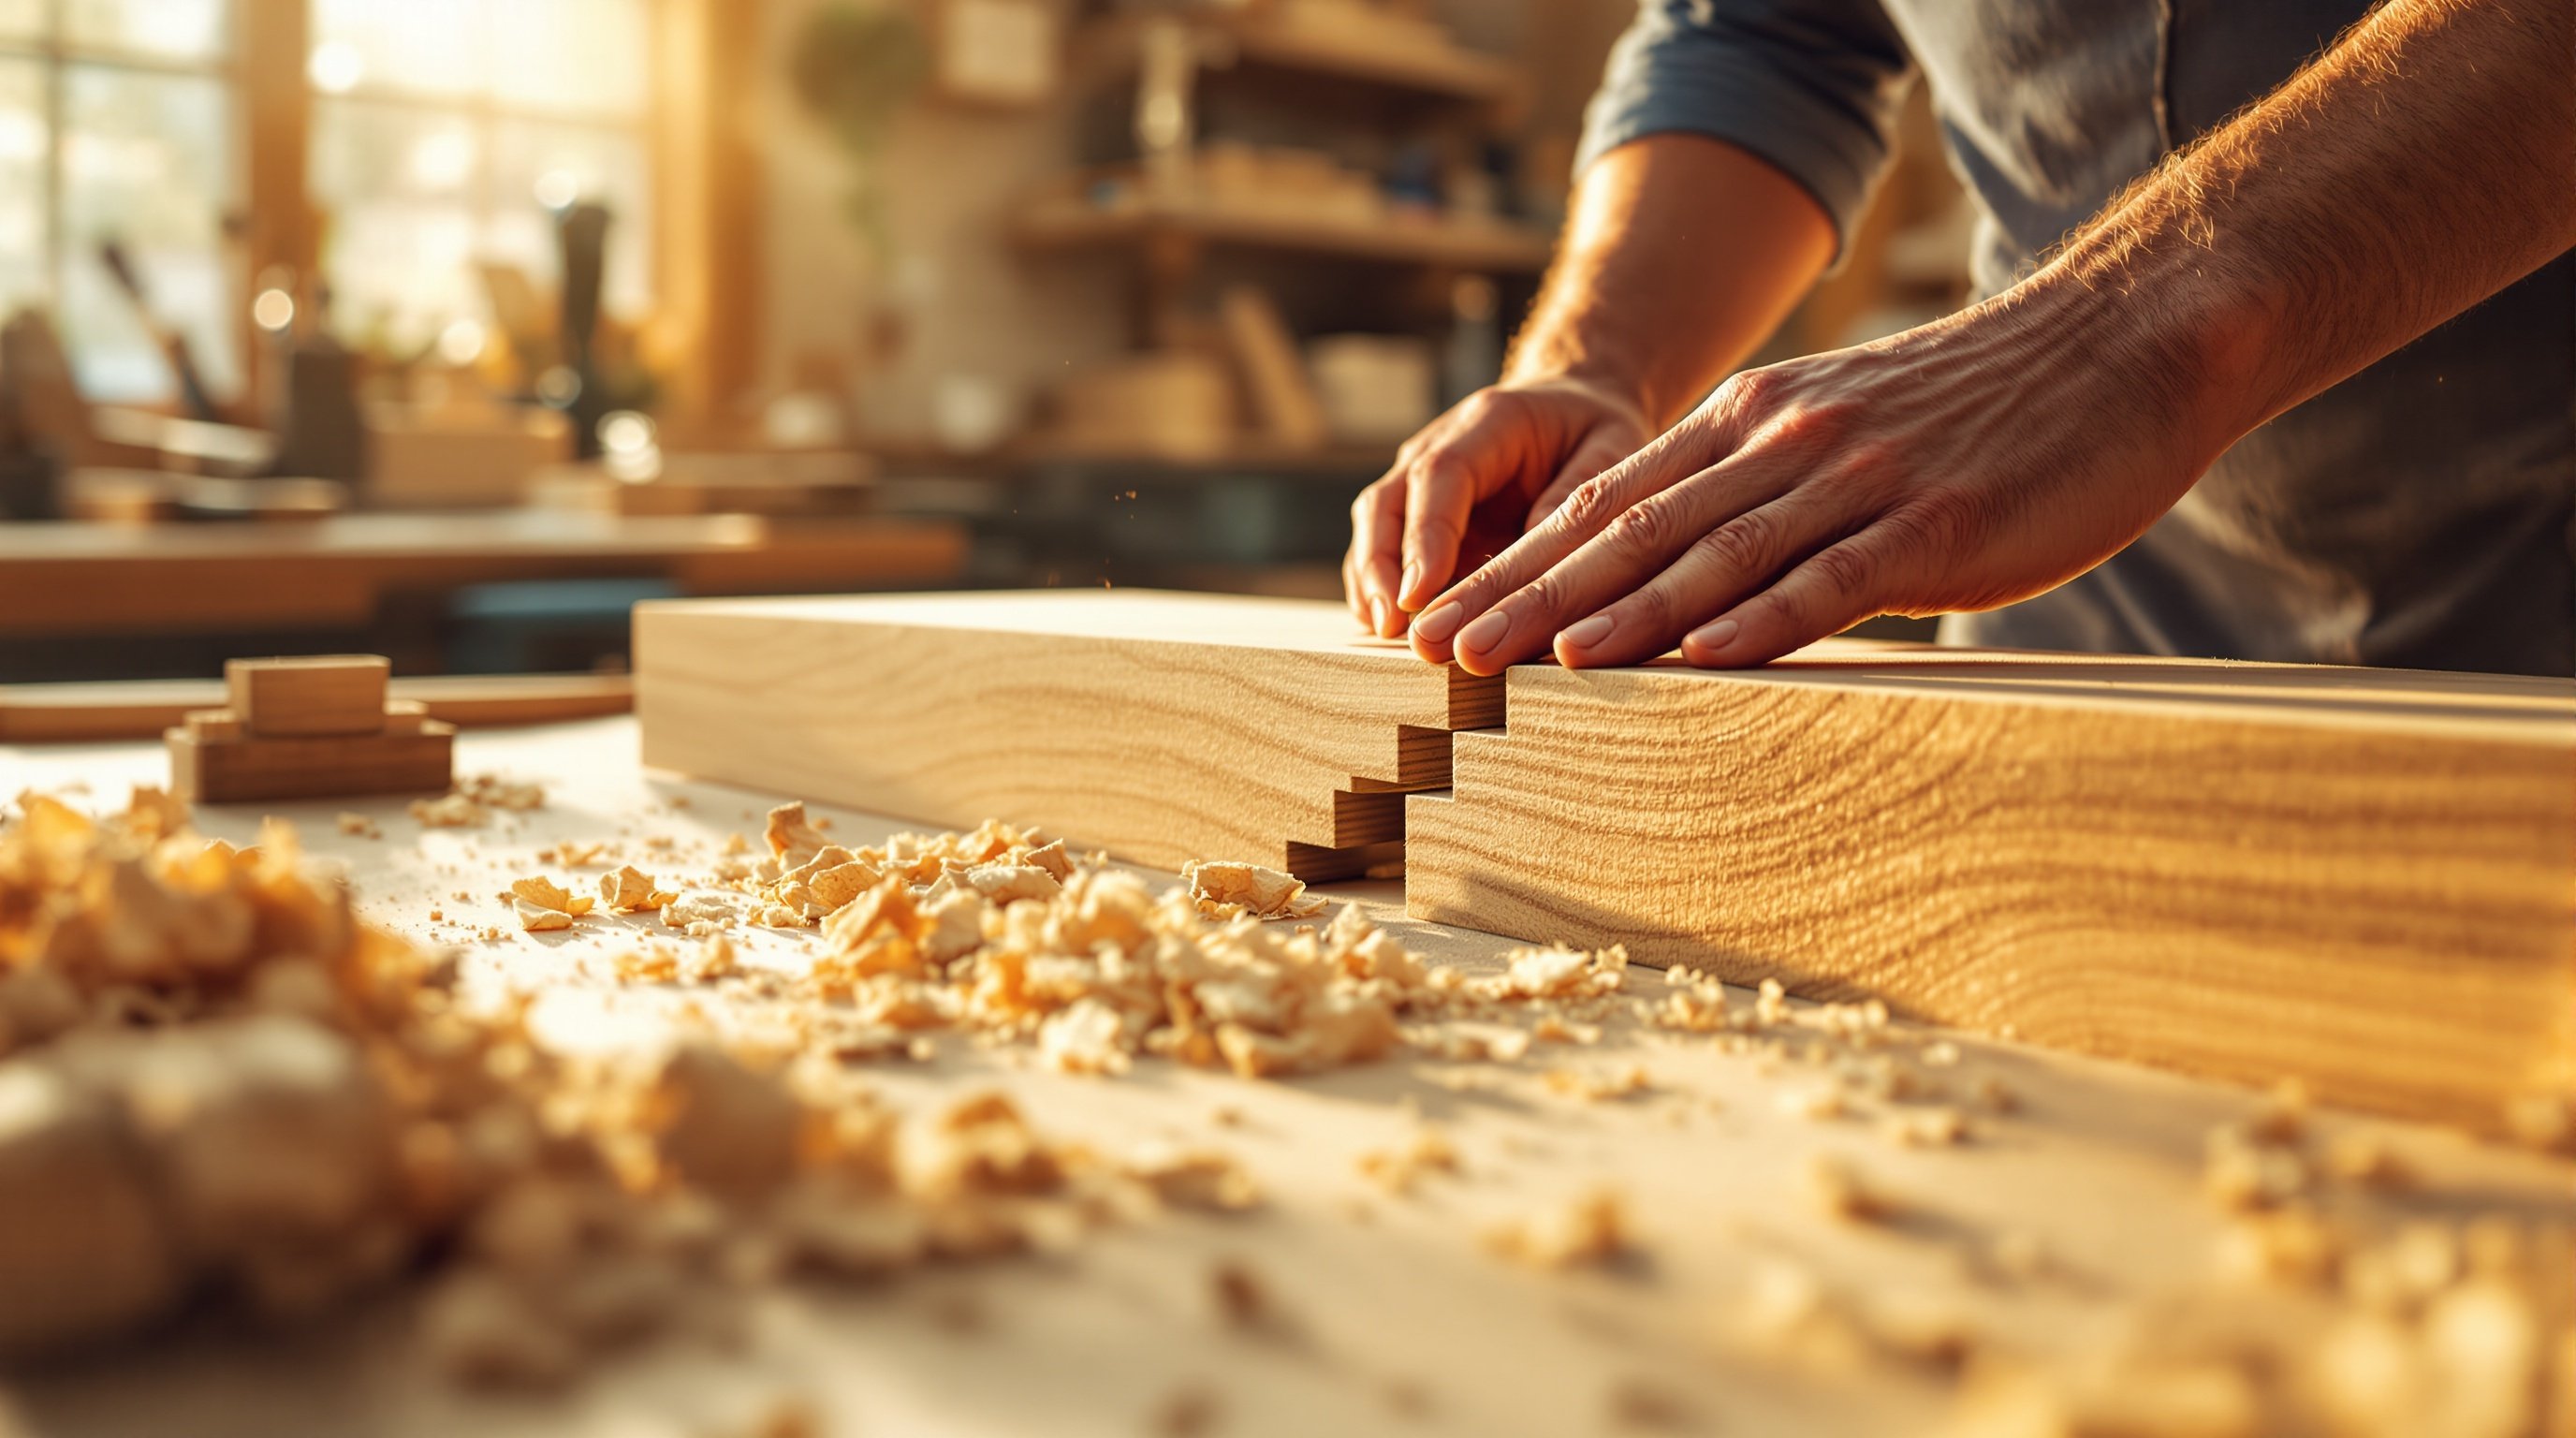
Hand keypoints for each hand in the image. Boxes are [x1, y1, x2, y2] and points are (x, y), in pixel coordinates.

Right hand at [1343, 375, 1650, 638]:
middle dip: (1383, 567)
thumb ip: (1576, 498)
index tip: (1420, 592)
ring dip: (1373, 582)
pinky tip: (1389, 628)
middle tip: (1394, 624)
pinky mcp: (1418, 513)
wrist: (1577, 406)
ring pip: (1376, 528)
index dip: (1426, 535)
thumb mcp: (1611, 449)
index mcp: (1489, 423)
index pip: (1440, 476)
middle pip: (1387, 503)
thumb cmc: (1594, 430)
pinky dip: (1381, 587)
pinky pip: (1386, 550)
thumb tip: (1538, 567)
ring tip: (1388, 634)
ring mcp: (1420, 481)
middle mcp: (1438, 446)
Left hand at [1405, 290, 2236, 674]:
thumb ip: (1766, 494)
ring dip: (1615, 616)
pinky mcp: (1929, 527)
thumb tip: (1694, 584)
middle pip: (1628, 532)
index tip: (1443, 620)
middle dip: (1526, 597)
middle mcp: (1782, 444)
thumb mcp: (1845, 432)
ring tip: (1532, 668)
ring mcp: (1854, 482)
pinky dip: (1753, 624)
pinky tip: (1691, 663)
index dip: (1518, 566)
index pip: (1608, 504)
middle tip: (1443, 655)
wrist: (2125, 344)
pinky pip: (1824, 582)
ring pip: (1708, 558)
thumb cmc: (1986, 410)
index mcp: (1753, 424)